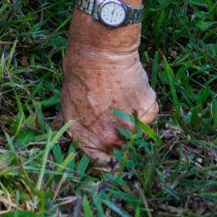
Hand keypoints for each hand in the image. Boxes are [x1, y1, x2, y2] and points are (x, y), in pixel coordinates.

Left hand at [60, 28, 158, 160]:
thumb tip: (69, 132)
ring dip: (133, 120)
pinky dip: (143, 105)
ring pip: (138, 133)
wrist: (101, 51)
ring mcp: (131, 127)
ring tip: (121, 97)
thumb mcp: (68, 103)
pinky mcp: (148, 113)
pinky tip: (131, 89)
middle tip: (116, 113)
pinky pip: (148, 116)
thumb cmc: (80, 73)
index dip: (108, 162)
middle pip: (122, 149)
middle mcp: (109, 138)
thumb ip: (76, 124)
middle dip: (120, 135)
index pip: (100, 165)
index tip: (113, 158)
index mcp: (86, 138)